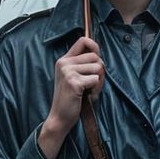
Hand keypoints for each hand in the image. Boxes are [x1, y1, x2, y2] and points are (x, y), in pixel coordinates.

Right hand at [42, 37, 104, 152]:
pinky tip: (87, 95)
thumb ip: (82, 65)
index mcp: (64, 60)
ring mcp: (68, 72)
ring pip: (98, 67)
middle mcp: (64, 63)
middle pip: (95, 56)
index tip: (97, 57)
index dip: (95, 46)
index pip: (83, 40)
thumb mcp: (73, 77)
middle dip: (100, 70)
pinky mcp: (73, 82)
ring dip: (99, 81)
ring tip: (89, 90)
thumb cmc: (70, 99)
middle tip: (93, 83)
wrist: (60, 117)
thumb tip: (99, 55)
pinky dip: (96, 89)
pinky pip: (96, 79)